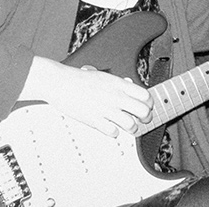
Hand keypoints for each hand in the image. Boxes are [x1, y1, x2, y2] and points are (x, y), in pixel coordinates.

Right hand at [19, 57, 152, 136]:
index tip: (146, 107)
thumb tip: (131, 84)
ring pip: (131, 124)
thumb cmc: (79, 79)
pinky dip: (114, 132)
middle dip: (145, 118)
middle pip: (143, 111)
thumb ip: (119, 82)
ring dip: (132, 128)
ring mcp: (105, 109)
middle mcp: (115, 96)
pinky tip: (111, 128)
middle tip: (142, 120)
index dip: (149, 104)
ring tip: (128, 127)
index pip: (145, 95)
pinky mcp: (94, 120)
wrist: (59, 82)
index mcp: (118, 84)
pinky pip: (113, 132)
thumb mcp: (103, 76)